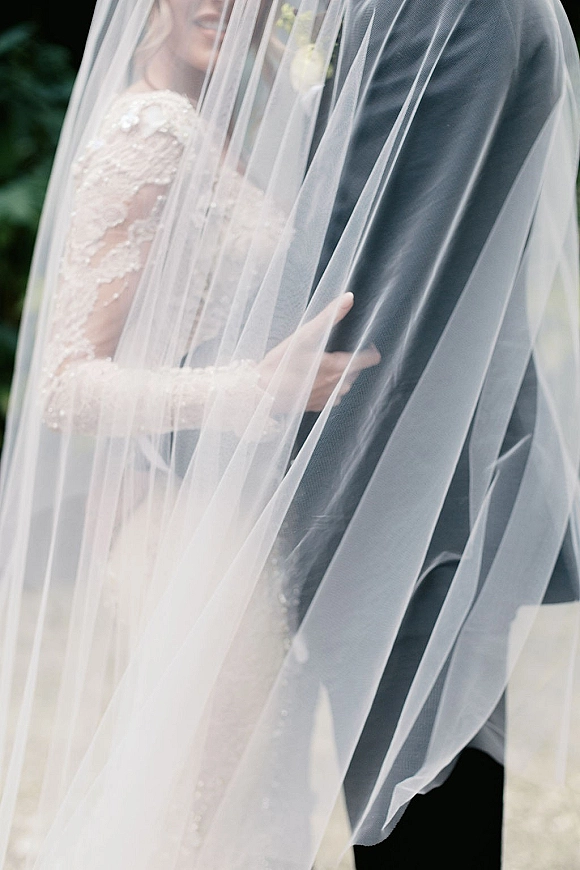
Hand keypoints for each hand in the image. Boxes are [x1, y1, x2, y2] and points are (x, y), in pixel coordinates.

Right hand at [257, 293, 380, 412]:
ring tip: (322, 364)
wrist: (261, 392)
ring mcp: (329, 398)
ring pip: (345, 383)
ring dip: (340, 374)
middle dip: (351, 360)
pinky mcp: (318, 406)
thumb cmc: (281, 363)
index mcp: (339, 367)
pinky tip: (313, 379)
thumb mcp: (305, 335)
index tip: (364, 342)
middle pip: (357, 370)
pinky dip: (328, 387)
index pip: (370, 359)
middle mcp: (338, 385)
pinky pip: (332, 396)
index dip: (370, 349)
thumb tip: (348, 298)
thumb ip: (329, 316)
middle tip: (335, 349)